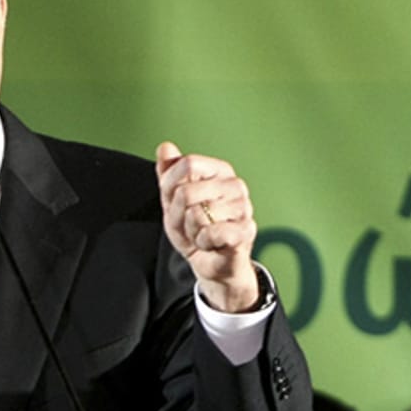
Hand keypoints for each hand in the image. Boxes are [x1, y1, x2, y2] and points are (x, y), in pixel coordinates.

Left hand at [156, 142, 261, 312]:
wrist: (212, 263)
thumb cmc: (195, 229)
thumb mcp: (174, 201)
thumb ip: (169, 173)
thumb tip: (165, 146)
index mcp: (220, 170)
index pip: (187, 164)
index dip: (170, 186)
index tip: (175, 202)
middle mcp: (236, 185)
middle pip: (187, 191)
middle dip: (179, 214)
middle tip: (190, 224)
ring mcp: (243, 207)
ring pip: (196, 215)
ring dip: (191, 231)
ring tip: (202, 234)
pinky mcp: (245, 231)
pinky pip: (209, 232)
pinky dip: (202, 242)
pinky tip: (212, 243)